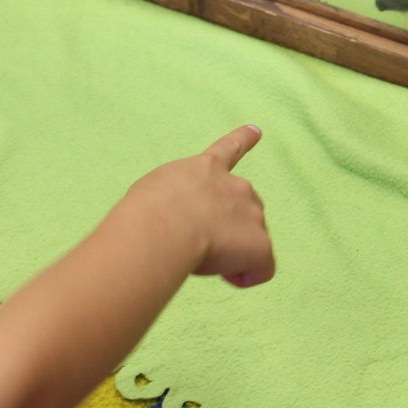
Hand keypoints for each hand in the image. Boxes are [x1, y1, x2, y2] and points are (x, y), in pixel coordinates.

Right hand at [122, 124, 274, 287]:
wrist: (162, 227)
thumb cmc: (146, 213)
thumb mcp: (155, 191)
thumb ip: (174, 199)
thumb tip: (180, 222)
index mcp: (205, 169)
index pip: (228, 149)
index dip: (243, 139)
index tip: (256, 130)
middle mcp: (235, 186)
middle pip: (243, 208)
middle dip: (227, 227)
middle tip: (195, 242)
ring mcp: (252, 213)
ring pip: (251, 240)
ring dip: (231, 252)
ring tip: (200, 257)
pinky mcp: (260, 244)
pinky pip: (261, 268)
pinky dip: (246, 276)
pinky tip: (226, 277)